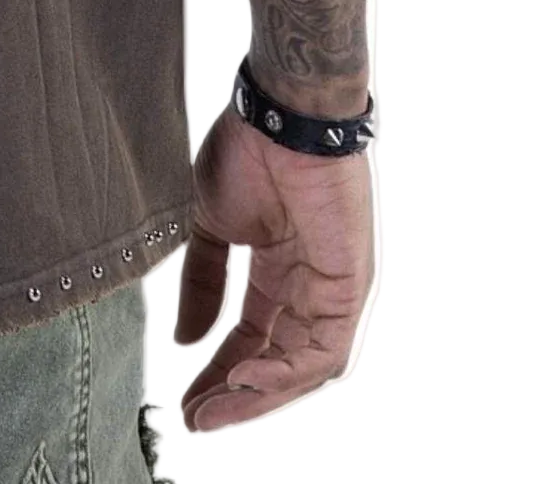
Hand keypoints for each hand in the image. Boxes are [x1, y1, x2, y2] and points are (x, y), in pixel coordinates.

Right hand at [176, 107, 373, 430]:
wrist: (277, 117)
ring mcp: (331, 288)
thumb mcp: (209, 227)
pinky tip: (249, 378)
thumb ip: (201, 283)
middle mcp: (306, 285)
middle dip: (235, 393)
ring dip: (260, 394)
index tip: (184, 396)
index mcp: (274, 266)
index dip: (216, 368)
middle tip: (198, 417)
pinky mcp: (349, 287)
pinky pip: (324, 350)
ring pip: (301, 366)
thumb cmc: (244, 152)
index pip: (248, 335)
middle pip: (274, 358)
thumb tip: (185, 339)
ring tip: (217, 408)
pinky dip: (287, 372)